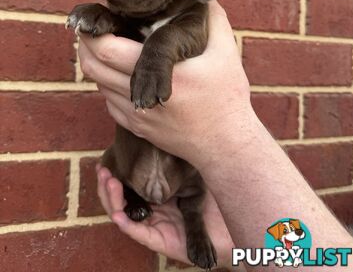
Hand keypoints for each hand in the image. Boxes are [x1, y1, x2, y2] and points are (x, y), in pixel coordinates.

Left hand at [78, 1, 253, 168]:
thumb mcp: (226, 54)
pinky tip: (119, 73)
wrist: (225, 145)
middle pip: (93, 67)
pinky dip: (106, 84)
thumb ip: (214, 21)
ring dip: (96, 63)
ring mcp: (136, 116)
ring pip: (98, 85)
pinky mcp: (136, 128)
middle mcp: (141, 97)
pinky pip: (108, 102)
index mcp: (162, 73)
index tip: (99, 17)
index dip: (94, 32)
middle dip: (87, 44)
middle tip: (95, 28)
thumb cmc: (227, 98)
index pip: (109, 51)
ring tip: (105, 46)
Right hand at [97, 166, 234, 268]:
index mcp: (156, 194)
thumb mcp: (194, 174)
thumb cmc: (214, 201)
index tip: (107, 157)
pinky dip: (125, 222)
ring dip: (111, 199)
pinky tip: (118, 212)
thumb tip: (167, 132)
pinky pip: (136, 231)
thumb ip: (180, 160)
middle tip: (102, 169)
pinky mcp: (157, 240)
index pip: (129, 183)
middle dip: (107, 183)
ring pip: (122, 213)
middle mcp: (150, 208)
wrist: (230, 230)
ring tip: (108, 181)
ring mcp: (152, 224)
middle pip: (120, 197)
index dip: (116, 172)